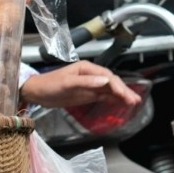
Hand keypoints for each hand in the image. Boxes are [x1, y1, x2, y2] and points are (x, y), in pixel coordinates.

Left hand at [18, 61, 141, 108]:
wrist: (37, 93)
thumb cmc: (49, 85)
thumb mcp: (67, 83)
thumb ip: (86, 82)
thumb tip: (104, 81)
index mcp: (87, 69)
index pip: (108, 77)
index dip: (118, 86)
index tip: (125, 95)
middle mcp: (91, 75)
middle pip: (112, 82)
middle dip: (124, 91)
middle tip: (135, 100)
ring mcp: (90, 85)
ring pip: (110, 89)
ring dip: (121, 95)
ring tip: (133, 102)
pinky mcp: (87, 93)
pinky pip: (103, 95)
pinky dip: (113, 99)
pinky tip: (120, 103)